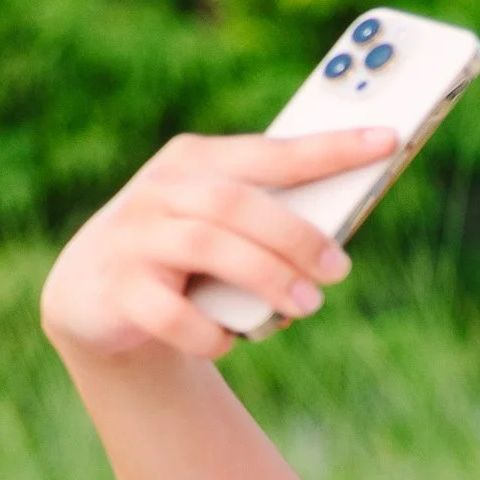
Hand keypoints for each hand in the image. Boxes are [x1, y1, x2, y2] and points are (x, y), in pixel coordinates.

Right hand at [40, 127, 397, 362]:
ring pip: (208, 247)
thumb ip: (269, 219)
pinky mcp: (116, 289)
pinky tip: (230, 339)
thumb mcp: (222, 227)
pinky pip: (172, 313)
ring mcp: (133, 237)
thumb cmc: (185, 256)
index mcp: (195, 161)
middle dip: (296, 236)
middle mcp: (160, 190)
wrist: (93, 296)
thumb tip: (339, 242)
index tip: (386, 140)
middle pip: (237, 202)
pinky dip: (212, 331)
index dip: (330, 148)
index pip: (272, 151)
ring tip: (307, 305)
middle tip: (339, 269)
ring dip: (268, 278)